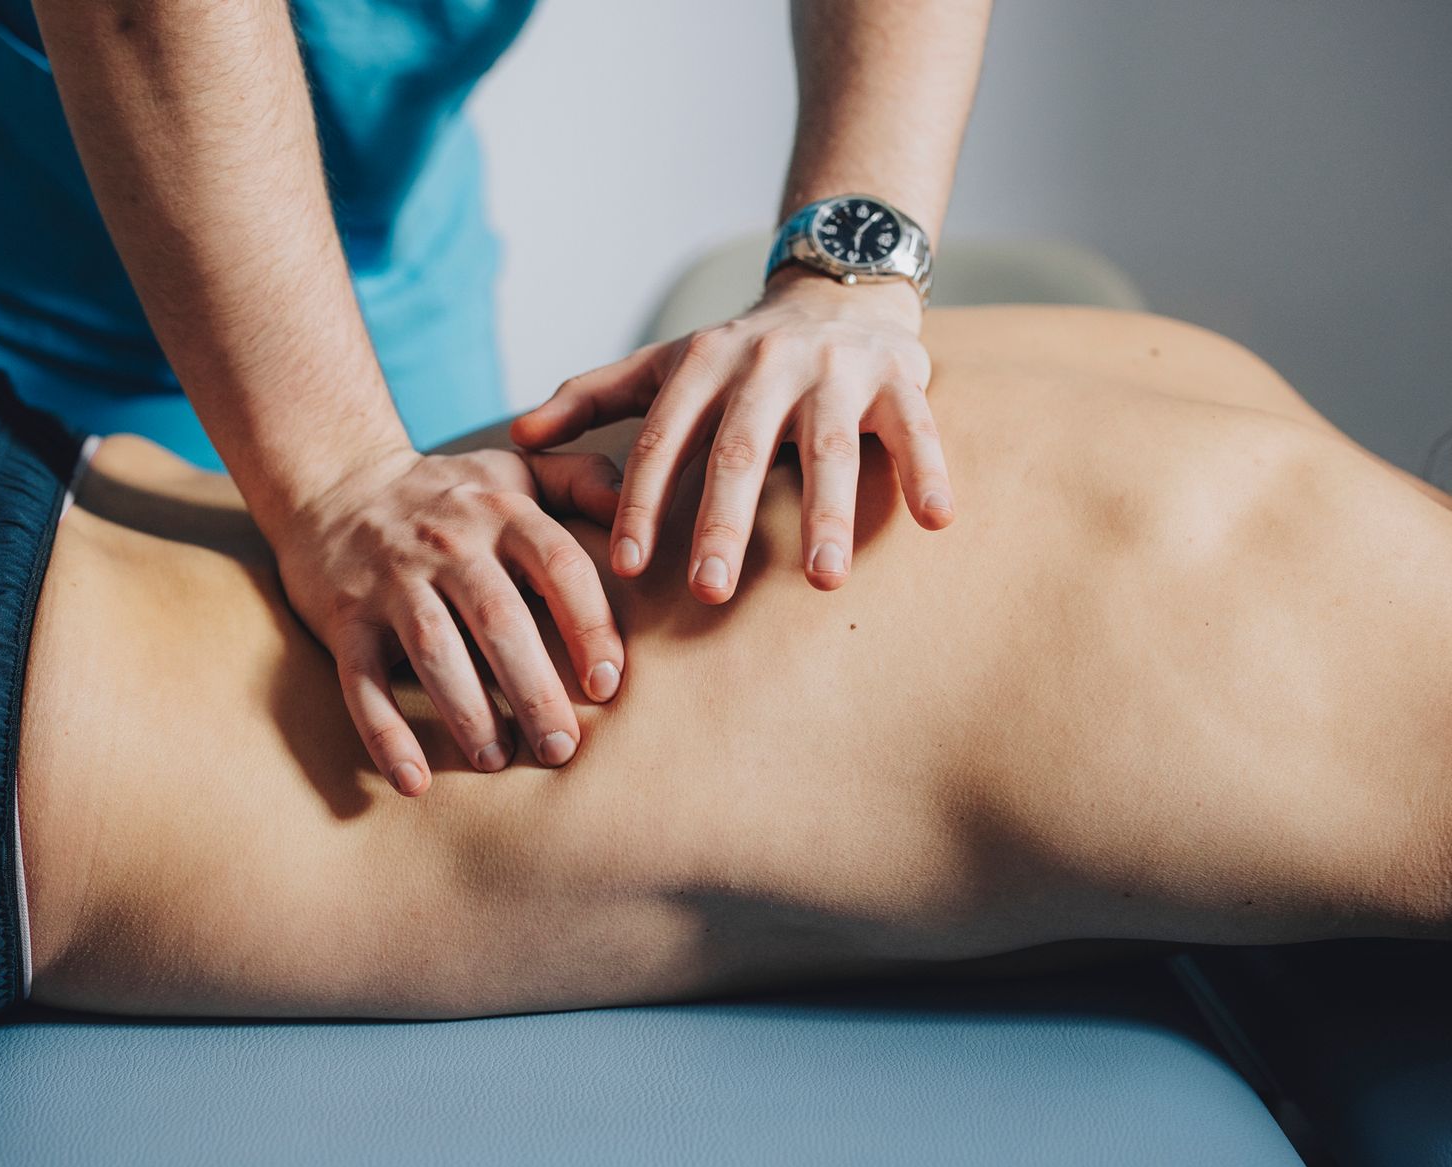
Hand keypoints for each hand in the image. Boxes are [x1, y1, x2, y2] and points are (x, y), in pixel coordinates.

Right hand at [275, 446, 625, 795]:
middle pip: (498, 618)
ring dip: (468, 712)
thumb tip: (645, 503)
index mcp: (501, 512)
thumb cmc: (448, 494)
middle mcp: (447, 542)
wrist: (331, 481)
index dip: (587, 623)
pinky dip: (384, 732)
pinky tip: (414, 781)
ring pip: (435, 649)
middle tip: (562, 749)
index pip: (557, 564)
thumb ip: (583, 480)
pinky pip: (362, 679)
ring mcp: (391, 580)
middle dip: (534, 688)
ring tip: (498, 761)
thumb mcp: (515, 472)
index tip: (608, 684)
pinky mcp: (344, 616)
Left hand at [511, 272, 951, 602]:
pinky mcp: (900, 376)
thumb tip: (514, 436)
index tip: (624, 568)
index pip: (662, 440)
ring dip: (827, 513)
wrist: (837, 287)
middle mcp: (766, 362)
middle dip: (723, 522)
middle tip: (708, 593)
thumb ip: (591, 398)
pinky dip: (928, 469)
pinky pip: (916, 427)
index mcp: (702, 364)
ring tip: (824, 581)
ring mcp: (836, 369)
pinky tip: (937, 519)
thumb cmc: (738, 354)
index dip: (641, 502)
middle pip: (739, 450)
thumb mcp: (664, 366)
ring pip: (828, 446)